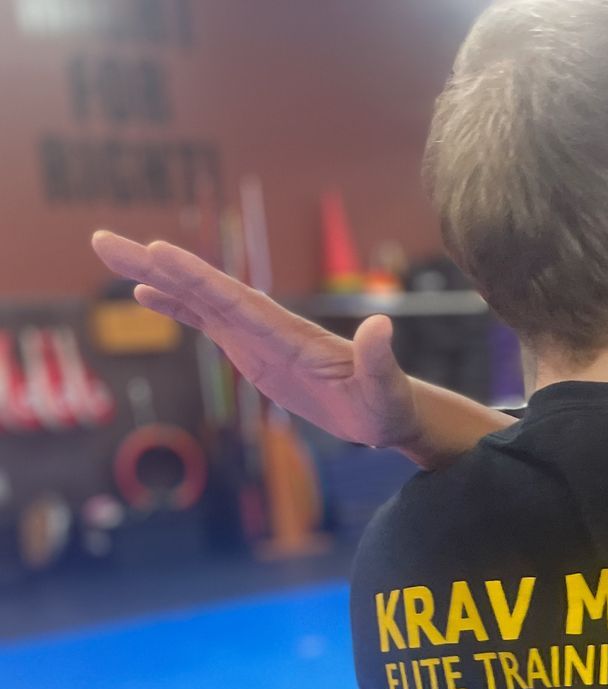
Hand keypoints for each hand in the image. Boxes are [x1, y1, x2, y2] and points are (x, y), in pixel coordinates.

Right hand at [91, 230, 422, 452]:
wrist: (388, 412)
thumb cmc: (388, 404)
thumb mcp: (387, 388)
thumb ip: (380, 359)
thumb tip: (382, 326)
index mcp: (291, 333)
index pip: (237, 300)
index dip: (197, 279)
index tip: (158, 253)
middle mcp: (268, 325)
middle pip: (205, 289)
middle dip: (157, 266)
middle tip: (104, 240)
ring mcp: (258, 335)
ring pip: (197, 299)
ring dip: (155, 278)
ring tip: (110, 254)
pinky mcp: (253, 350)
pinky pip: (206, 322)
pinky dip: (175, 306)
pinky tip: (144, 296)